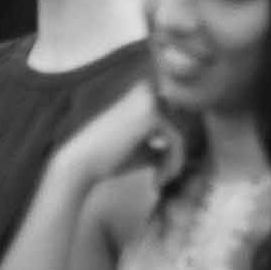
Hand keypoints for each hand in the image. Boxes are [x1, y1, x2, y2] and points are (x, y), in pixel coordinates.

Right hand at [54, 82, 177, 185]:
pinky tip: (157, 179)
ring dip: (175, 160)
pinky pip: (177, 140)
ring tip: (159, 179)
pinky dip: (173, 162)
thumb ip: (166, 141)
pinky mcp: (152, 113)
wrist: (78, 164)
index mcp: (143, 93)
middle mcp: (147, 89)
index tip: (163, 170)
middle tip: (162, 178)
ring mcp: (150, 98)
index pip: (176, 117)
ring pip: (181, 131)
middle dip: (176, 153)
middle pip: (182, 123)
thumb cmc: (110, 158)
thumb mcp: (144, 147)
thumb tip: (192, 144)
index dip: (174, 146)